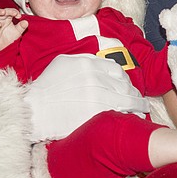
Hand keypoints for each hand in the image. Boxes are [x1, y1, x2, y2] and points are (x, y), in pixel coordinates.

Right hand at [0, 8, 26, 52]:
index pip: (10, 11)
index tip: (19, 15)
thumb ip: (22, 27)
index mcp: (7, 19)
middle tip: (14, 12)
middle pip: (2, 11)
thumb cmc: (9, 38)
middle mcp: (0, 20)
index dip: (14, 11)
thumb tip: (26, 22)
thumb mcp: (18, 32)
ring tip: (3, 12)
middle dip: (8, 10)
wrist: (3, 48)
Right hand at [25, 55, 149, 141]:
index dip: (125, 80)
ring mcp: (96, 96)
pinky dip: (129, 115)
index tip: (128, 86)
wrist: (35, 109)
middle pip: (125, 85)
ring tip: (142, 109)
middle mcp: (95, 78)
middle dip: (135, 93)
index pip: (117, 70)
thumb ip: (83, 59)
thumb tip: (99, 61)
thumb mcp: (62, 62)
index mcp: (88, 63)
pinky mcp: (96, 113)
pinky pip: (119, 113)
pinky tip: (133, 118)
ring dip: (138, 105)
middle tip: (139, 100)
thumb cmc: (46, 87)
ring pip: (127, 99)